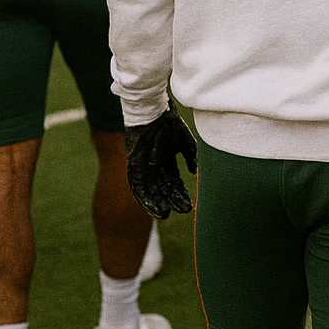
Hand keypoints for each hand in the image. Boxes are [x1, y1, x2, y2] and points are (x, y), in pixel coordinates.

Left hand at [123, 100, 197, 218]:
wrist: (155, 113)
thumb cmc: (170, 124)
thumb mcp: (185, 142)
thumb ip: (191, 157)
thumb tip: (194, 171)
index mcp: (166, 160)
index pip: (174, 182)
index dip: (182, 194)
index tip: (190, 205)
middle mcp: (155, 166)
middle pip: (164, 189)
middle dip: (173, 201)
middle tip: (184, 211)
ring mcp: (143, 168)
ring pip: (151, 191)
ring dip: (158, 204)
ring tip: (166, 215)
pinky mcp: (134, 168)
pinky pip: (138, 188)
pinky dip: (145, 200)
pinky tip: (154, 209)